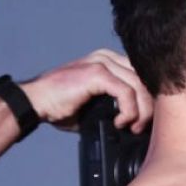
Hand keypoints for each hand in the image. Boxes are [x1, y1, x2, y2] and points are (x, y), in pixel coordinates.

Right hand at [20, 49, 153, 133]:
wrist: (36, 102)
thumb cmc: (60, 106)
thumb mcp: (95, 106)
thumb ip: (115, 106)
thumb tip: (136, 123)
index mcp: (108, 61)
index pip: (141, 76)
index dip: (148, 99)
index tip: (145, 121)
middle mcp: (106, 57)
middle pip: (144, 79)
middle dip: (149, 106)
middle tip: (141, 128)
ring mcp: (102, 62)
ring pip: (139, 86)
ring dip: (141, 112)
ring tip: (133, 128)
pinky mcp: (96, 72)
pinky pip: (126, 92)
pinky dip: (129, 111)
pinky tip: (120, 122)